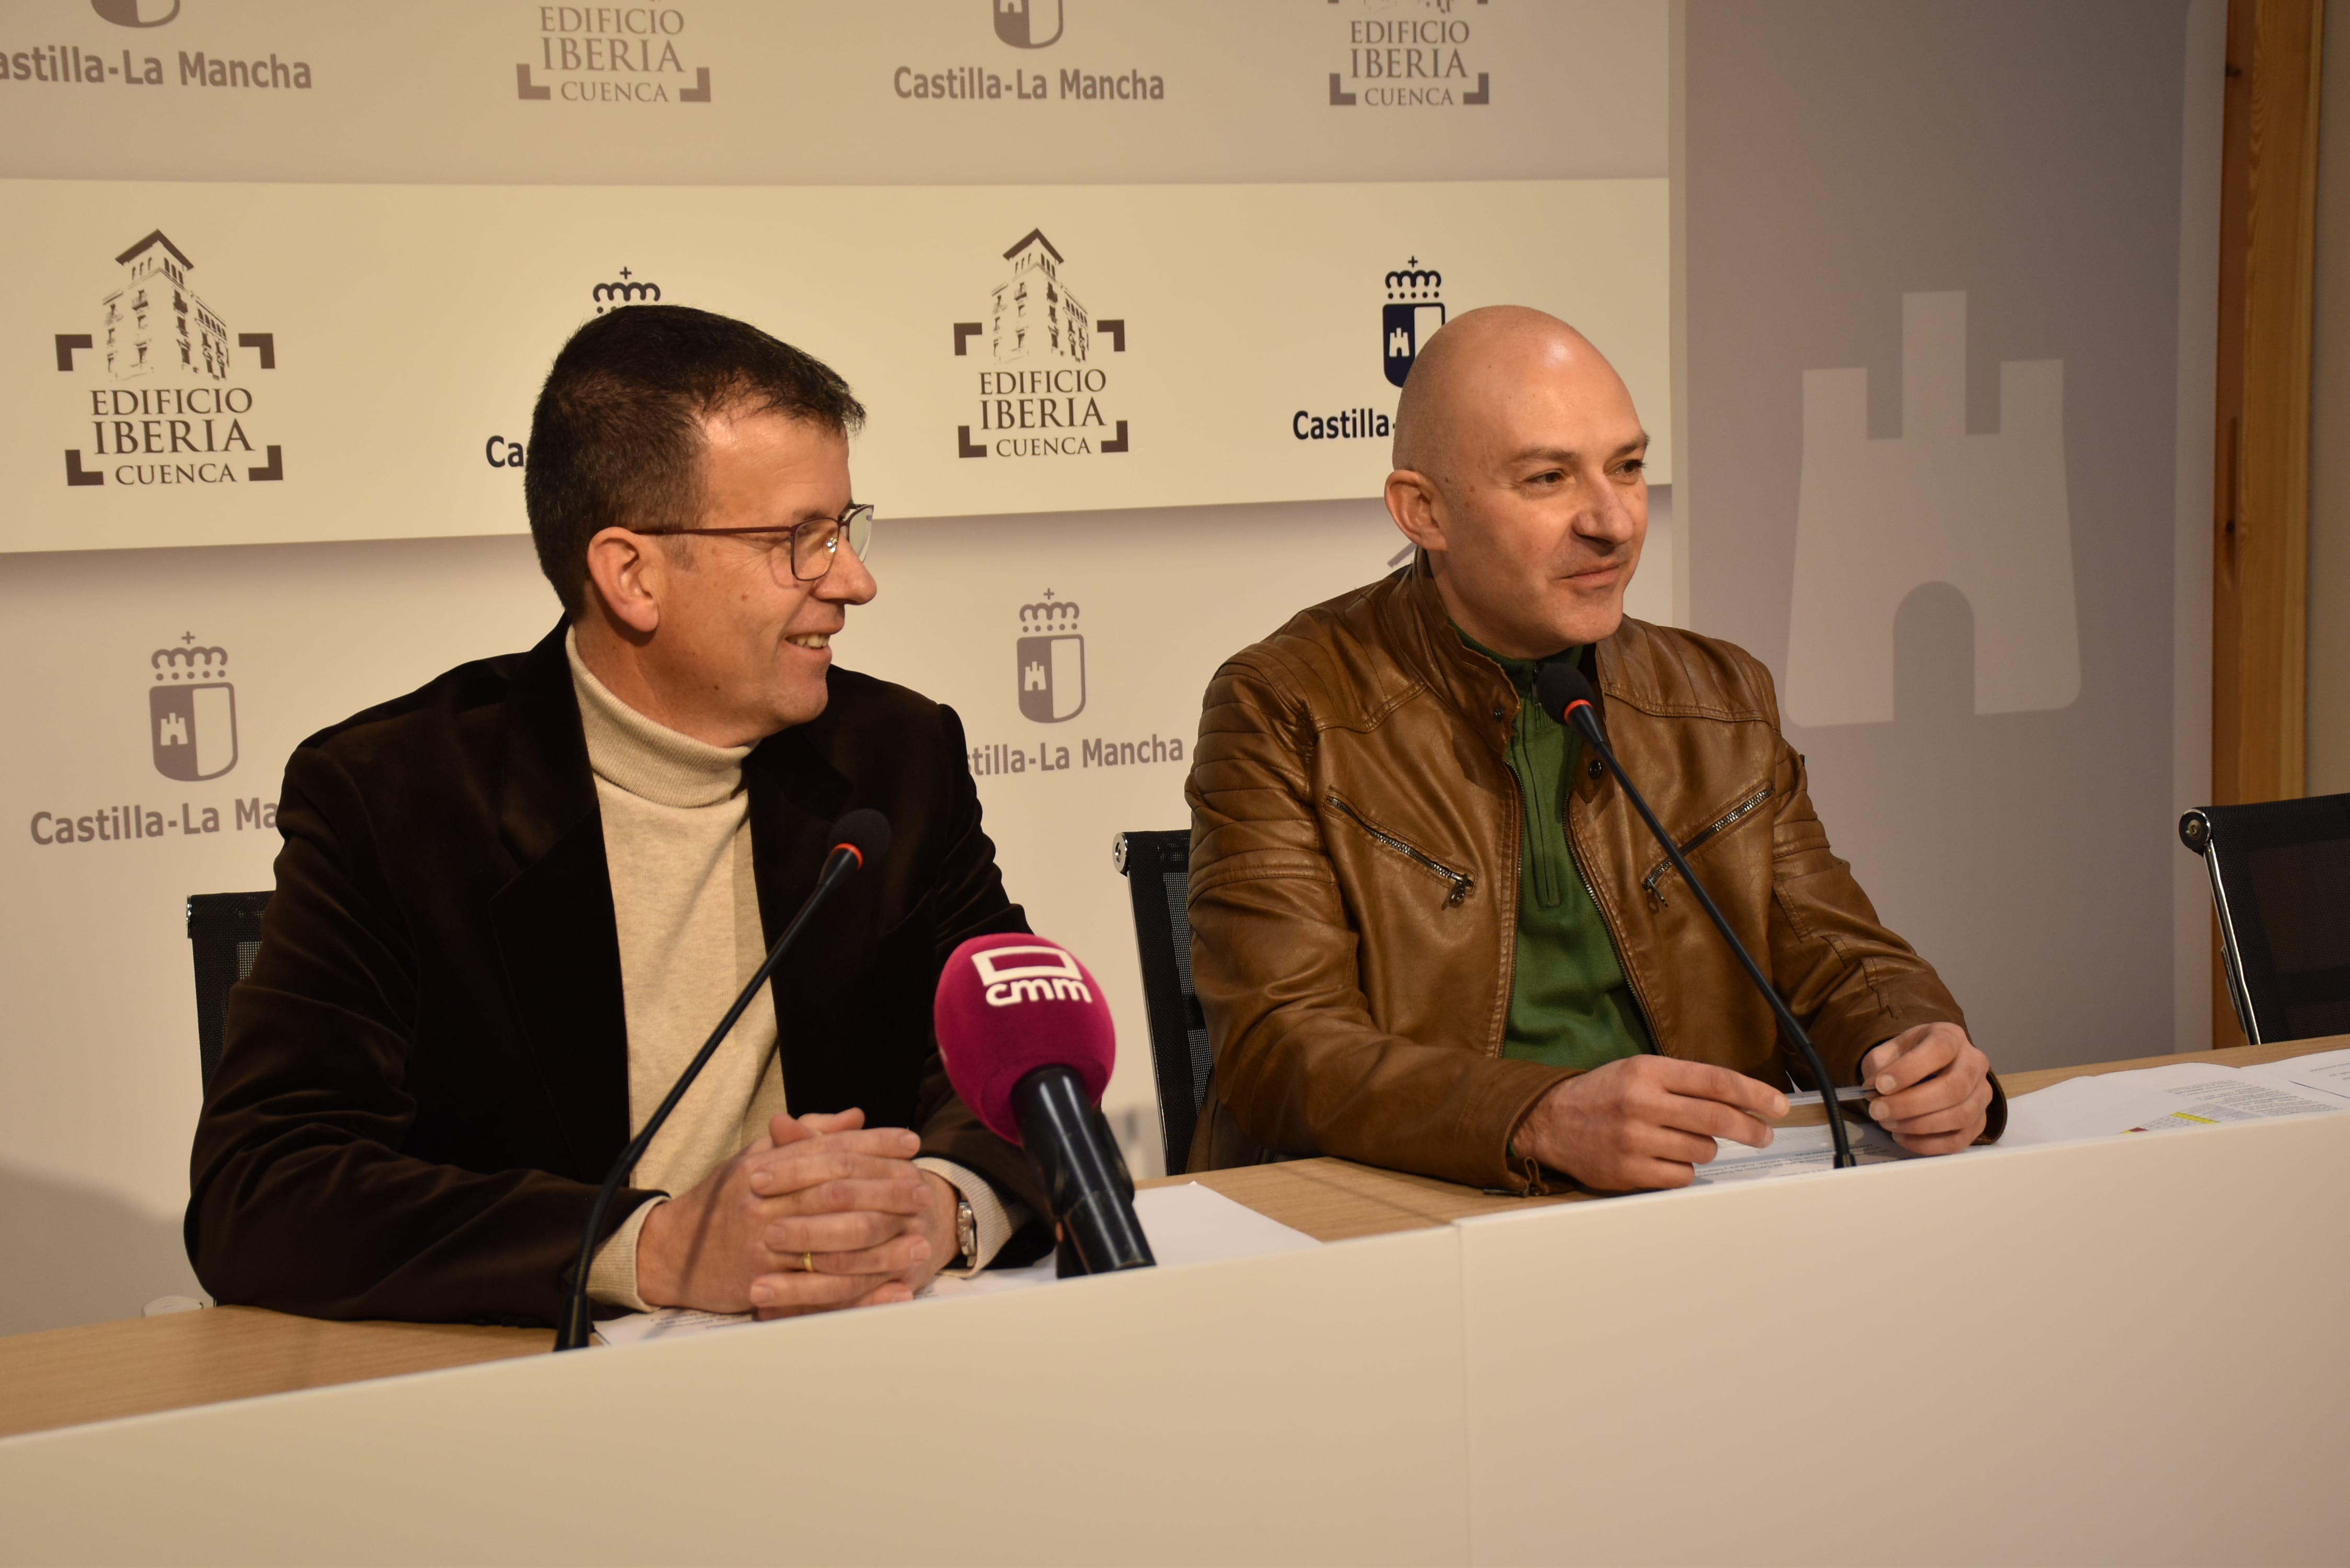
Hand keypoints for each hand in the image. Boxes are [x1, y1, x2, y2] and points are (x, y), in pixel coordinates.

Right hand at [635, 1108, 934, 1317]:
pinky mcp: (764, 1283)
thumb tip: (854, 1116)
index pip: (828, 1150)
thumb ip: (805, 1136)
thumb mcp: (756, 1158)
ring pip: (834, 1244)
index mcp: (765, 1167)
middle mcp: (764, 1203)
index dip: (873, 1144)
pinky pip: (822, 1288)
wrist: (672, 1253)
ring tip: (922, 1241)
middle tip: (925, 1190)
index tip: (910, 1141)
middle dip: (886, 1191)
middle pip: (837, 1193)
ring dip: (883, 1246)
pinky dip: (860, 1291)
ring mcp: (763, 1245)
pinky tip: (893, 1288)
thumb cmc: (723, 1201)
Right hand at [1513, 1055, 1788, 1191]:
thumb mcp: (1639, 1071)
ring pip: (1702, 1150)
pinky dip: (1683, 1170)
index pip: (1716, 1081)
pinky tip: (1666, 1159)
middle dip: (1751, 1129)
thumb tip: (1740, 1102)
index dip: (1754, 1095)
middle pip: (1718, 1118)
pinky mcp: (1629, 1171)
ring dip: (1704, 1147)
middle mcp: (1642, 1103)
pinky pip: (1682, 1176)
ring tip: (1681, 1141)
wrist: (1550, 1122)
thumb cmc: (1602, 1095)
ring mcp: (1635, 1139)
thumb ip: (1684, 1083)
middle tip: (1763, 1135)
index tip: (1778, 1106)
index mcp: (1648, 1071)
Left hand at [1860, 1023, 1991, 1153]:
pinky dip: (1928, 1144)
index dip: (1909, 1069)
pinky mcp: (1979, 1120)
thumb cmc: (1907, 1058)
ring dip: (1919, 1126)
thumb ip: (1880, 1066)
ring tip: (1889, 1124)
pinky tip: (1903, 1137)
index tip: (1880, 1085)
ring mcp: (1981, 1093)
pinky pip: (1959, 1139)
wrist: (1924, 1068)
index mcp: (1951, 1037)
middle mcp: (1974, 1063)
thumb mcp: (1888, 1052)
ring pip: (1960, 1116)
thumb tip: (1875, 1091)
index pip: (1939, 1050)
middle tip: (1879, 1111)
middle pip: (1954, 1088)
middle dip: (1911, 1104)